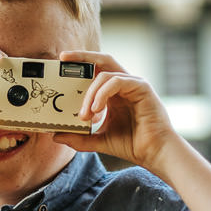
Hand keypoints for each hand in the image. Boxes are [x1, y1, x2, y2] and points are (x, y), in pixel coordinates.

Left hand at [54, 50, 180, 172]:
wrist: (154, 153)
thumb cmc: (132, 145)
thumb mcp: (99, 140)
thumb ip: (79, 137)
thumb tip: (56, 136)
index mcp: (114, 93)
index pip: (95, 71)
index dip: (79, 65)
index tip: (61, 64)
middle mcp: (123, 85)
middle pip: (101, 61)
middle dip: (82, 57)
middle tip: (63, 59)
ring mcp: (133, 84)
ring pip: (105, 75)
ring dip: (90, 93)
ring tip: (84, 115)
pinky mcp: (142, 87)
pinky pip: (117, 81)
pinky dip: (102, 93)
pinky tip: (96, 109)